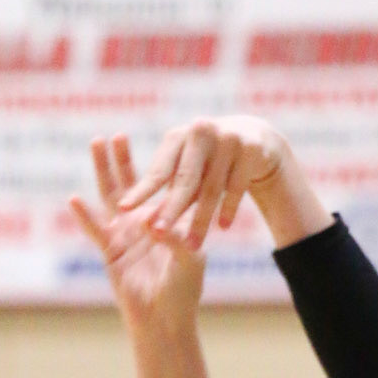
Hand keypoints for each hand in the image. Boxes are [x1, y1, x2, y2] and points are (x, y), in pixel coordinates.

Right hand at [71, 136, 205, 332]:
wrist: (165, 320)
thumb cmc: (183, 291)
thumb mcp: (189, 260)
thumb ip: (175, 239)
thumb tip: (151, 224)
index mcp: (164, 221)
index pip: (159, 187)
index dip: (155, 164)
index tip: (154, 141)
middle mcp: (142, 223)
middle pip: (129, 184)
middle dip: (122, 159)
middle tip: (114, 135)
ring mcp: (124, 235)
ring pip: (110, 197)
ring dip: (103, 171)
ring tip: (95, 146)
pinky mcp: (110, 252)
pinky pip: (95, 230)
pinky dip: (85, 216)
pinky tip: (74, 198)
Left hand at [118, 117, 286, 250]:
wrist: (254, 137)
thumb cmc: (210, 161)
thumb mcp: (189, 168)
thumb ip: (171, 192)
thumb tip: (144, 224)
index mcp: (178, 137)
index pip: (158, 170)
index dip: (141, 190)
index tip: (123, 209)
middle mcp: (201, 132)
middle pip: (185, 180)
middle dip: (171, 210)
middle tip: (159, 233)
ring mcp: (228, 139)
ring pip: (212, 188)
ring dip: (202, 219)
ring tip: (194, 244)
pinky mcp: (252, 150)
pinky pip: (237, 187)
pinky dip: (229, 208)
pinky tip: (223, 227)